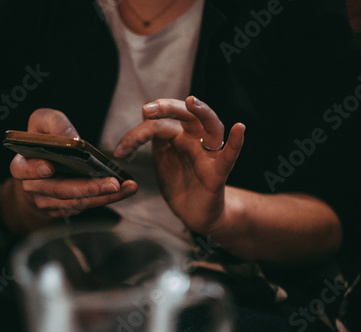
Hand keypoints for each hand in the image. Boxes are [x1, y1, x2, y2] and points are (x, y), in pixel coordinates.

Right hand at [7, 108, 137, 231]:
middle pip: (60, 190)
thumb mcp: (42, 123)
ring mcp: (49, 202)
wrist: (41, 168)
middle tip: (112, 183)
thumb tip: (72, 138)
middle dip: (87, 188)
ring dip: (104, 196)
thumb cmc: (43, 142)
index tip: (49, 167)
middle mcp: (33, 187)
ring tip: (126, 186)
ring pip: (76, 202)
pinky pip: (86, 206)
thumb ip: (54, 123)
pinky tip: (124, 190)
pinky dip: (106, 198)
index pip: (23, 170)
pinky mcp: (64, 210)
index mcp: (22, 165)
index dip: (34, 169)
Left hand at [114, 96, 244, 233]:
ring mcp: (208, 155)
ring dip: (202, 112)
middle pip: (187, 115)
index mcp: (179, 136)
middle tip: (148, 109)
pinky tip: (239, 128)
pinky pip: (229, 157)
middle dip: (168, 108)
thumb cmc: (180, 184)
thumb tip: (145, 117)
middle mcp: (196, 140)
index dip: (139, 133)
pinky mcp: (218, 173)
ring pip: (211, 127)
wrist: (193, 213)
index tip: (121, 149)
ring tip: (192, 101)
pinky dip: (235, 143)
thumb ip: (156, 140)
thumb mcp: (162, 160)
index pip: (161, 124)